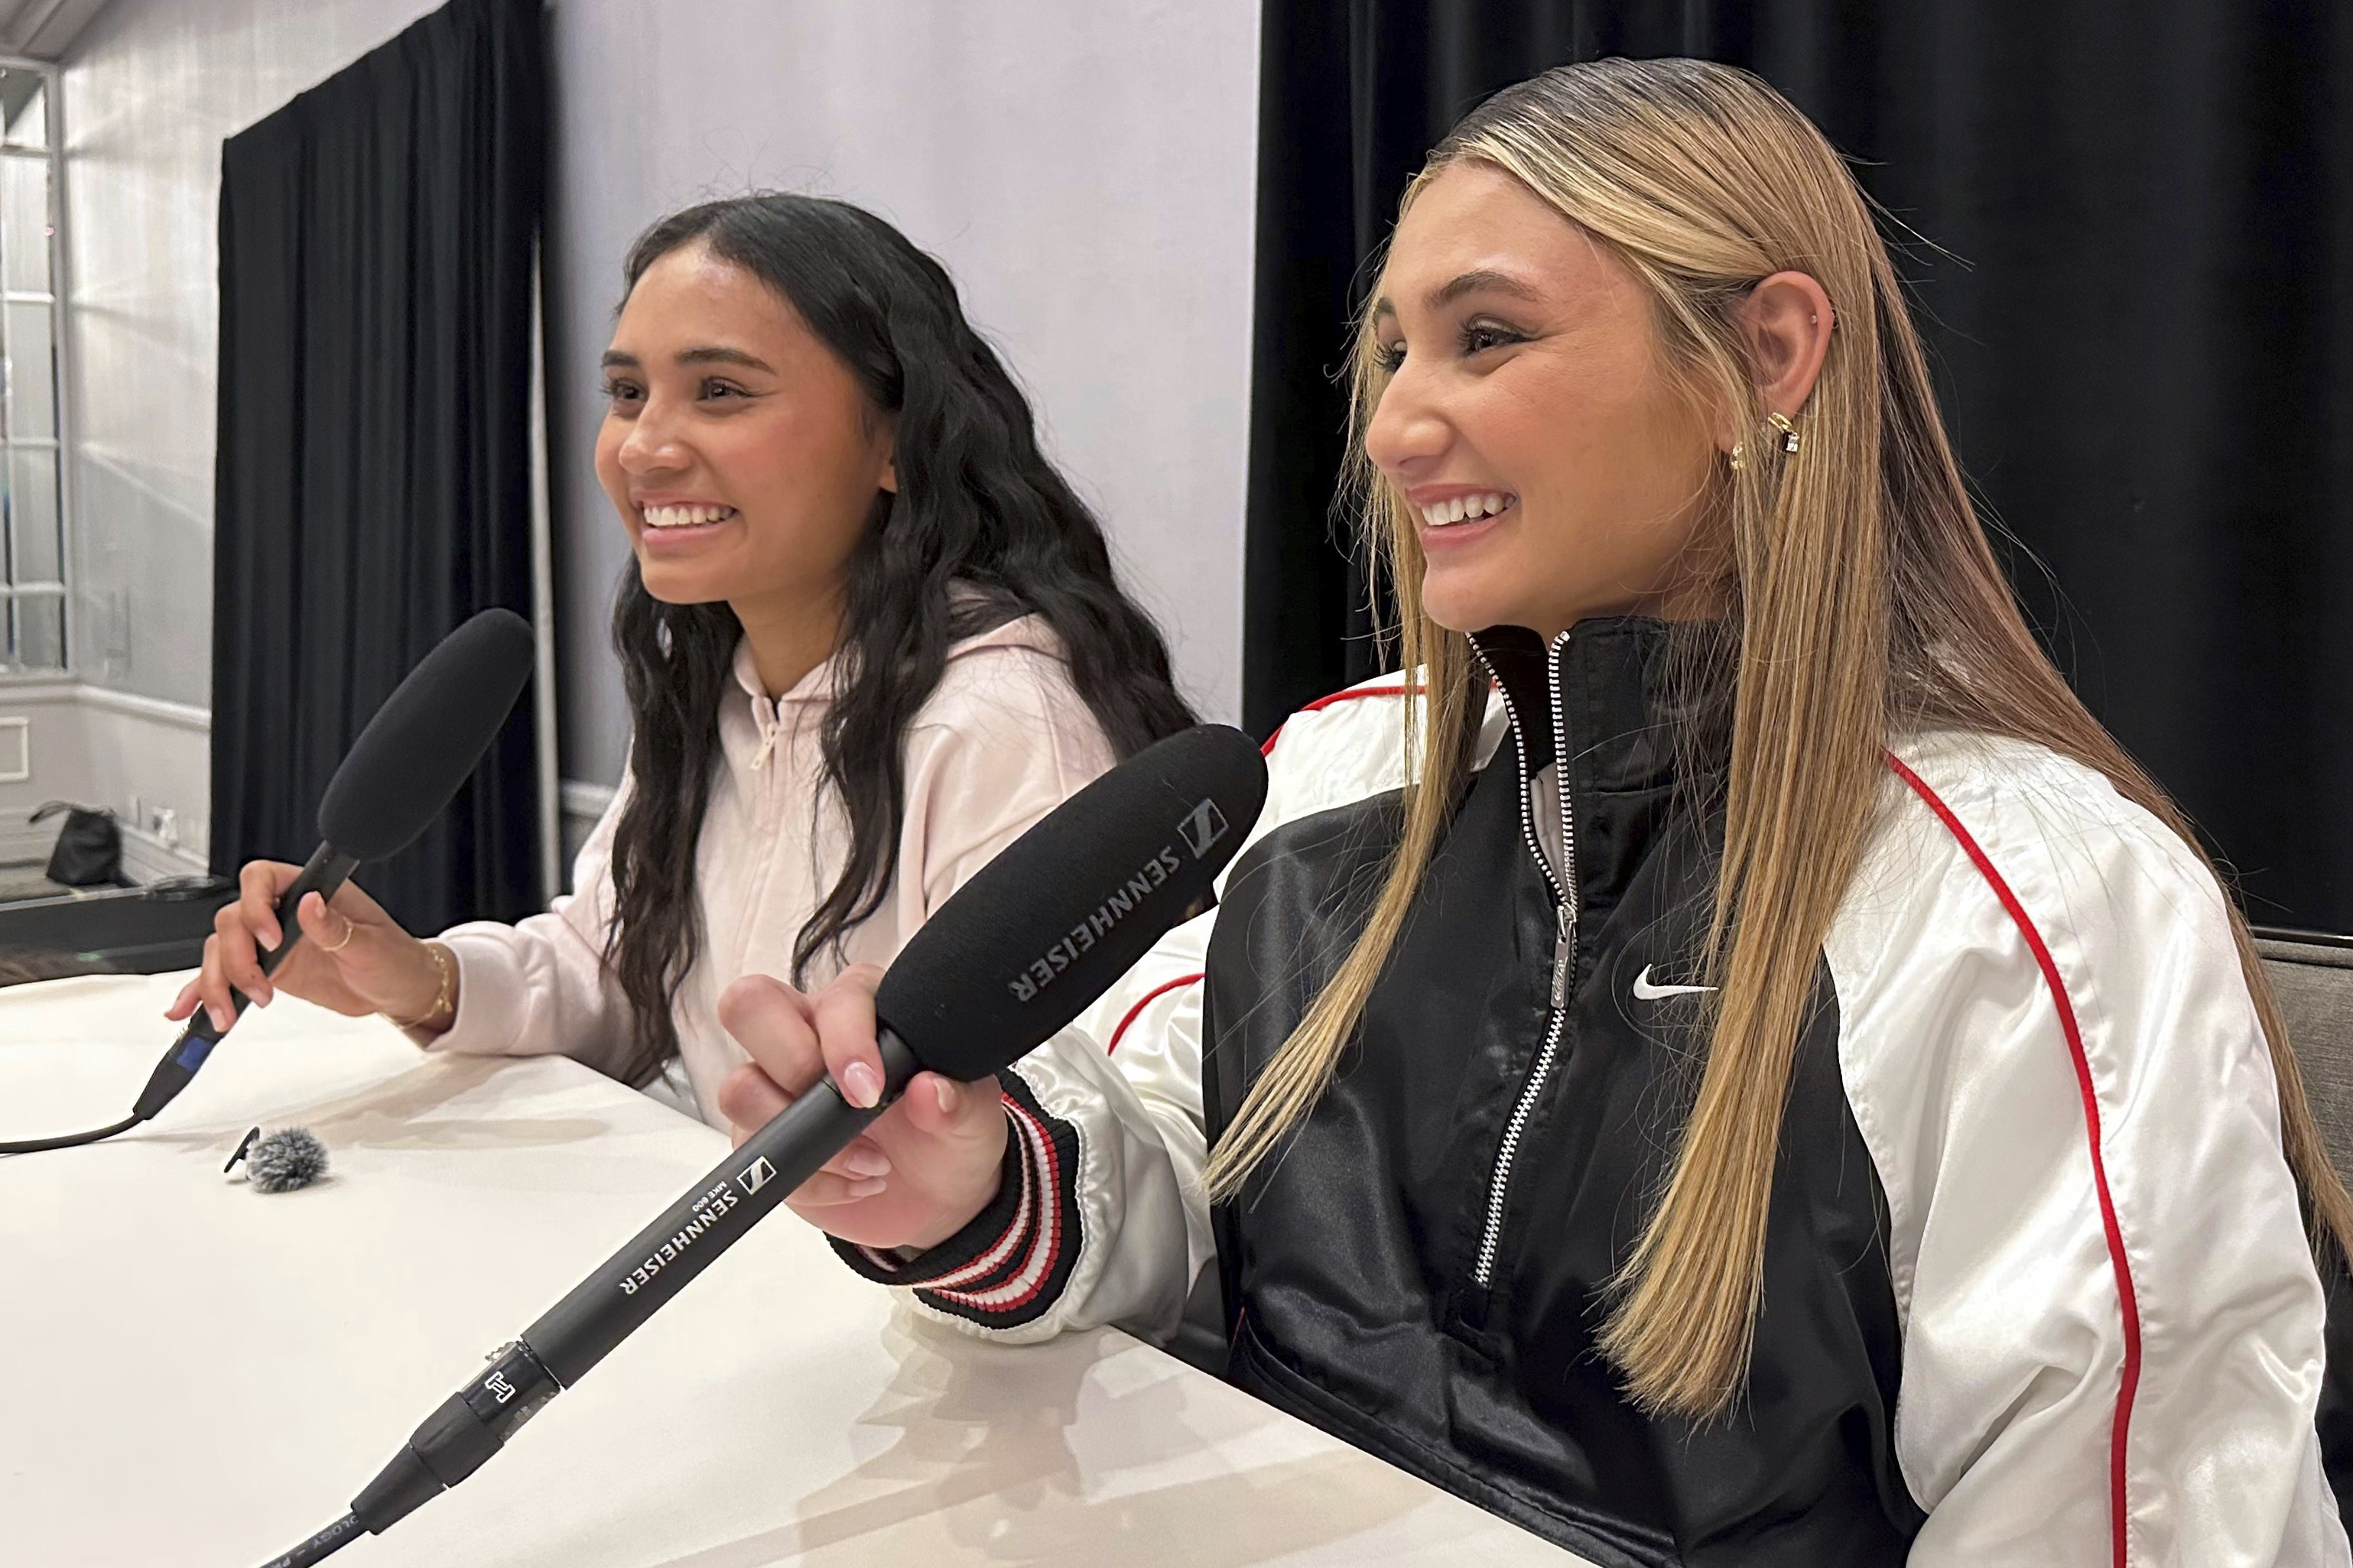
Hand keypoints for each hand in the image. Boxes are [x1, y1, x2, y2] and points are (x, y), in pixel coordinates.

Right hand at [166, 861, 450, 1032]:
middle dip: (235, 958)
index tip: (272, 940)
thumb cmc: (396, 958)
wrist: (398, 990)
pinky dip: (202, 992)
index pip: (262, 879)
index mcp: (312, 892)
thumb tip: (311, 904)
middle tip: (261, 989)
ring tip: (229, 1014)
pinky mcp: (265, 971)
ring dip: (216, 982)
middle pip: (231, 920)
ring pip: (219, 950)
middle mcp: (284, 912)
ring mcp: (270, 943)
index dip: (255, 905)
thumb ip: (338, 929)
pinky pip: (223, 976)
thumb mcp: (373, 946)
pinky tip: (190, 1010)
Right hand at [716, 965, 1007, 1252]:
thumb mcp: (974, 1119)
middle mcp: (808, 1034)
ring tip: (869, 1160)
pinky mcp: (763, 1139)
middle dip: (790, 1063)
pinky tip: (858, 1183)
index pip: (834, 998)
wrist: (938, 1197)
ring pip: (738, 1087)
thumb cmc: (950, 1134)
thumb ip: (960, 1101)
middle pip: (748, 1006)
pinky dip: (811, 1180)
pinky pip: (755, 1155)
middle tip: (846, 1110)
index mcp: (863, 1009)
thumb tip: (930, 1090)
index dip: (845, 1040)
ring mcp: (776, 1087)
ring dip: (804, 1139)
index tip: (872, 1090)